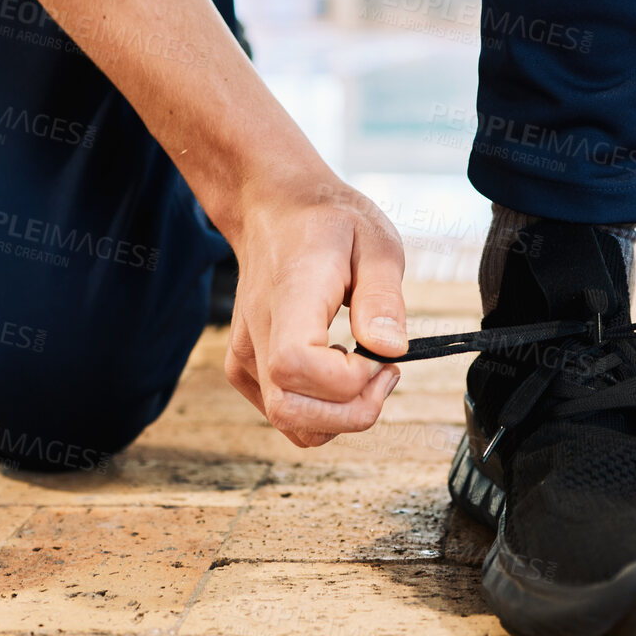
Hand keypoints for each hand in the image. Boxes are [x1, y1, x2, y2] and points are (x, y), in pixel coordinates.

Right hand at [223, 177, 407, 445]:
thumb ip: (383, 297)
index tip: (381, 357)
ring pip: (289, 423)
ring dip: (340, 416)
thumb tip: (391, 350)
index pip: (295, 365)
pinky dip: (321, 410)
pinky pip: (284, 414)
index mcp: (288, 297)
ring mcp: (244, 356)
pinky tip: (338, 371)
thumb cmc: (325, 223)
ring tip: (364, 371)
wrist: (273, 212)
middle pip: (291, 412)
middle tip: (385, 373)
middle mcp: (256, 334)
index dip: (347, 380)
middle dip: (352, 412)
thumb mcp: (375, 242)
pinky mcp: (244, 369)